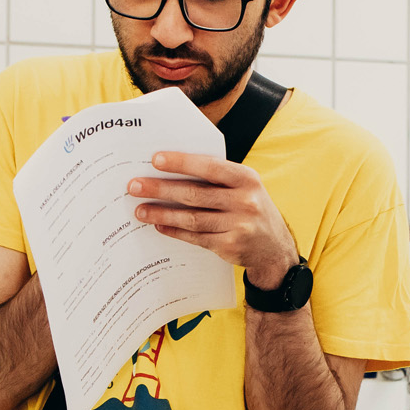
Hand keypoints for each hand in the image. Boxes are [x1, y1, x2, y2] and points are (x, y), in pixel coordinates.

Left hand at [130, 152, 297, 286]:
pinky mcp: (230, 246)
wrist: (274, 249)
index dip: (182, 163)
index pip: (210, 167)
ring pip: (192, 218)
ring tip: (139, 210)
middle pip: (195, 194)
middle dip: (161, 189)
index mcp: (247, 178)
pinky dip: (174, 230)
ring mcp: (238, 226)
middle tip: (135, 186)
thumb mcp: (244, 187)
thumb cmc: (251, 209)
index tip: (155, 160)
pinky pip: (195, 237)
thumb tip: (172, 171)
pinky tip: (158, 224)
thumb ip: (217, 179)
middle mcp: (245, 201)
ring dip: (162, 213)